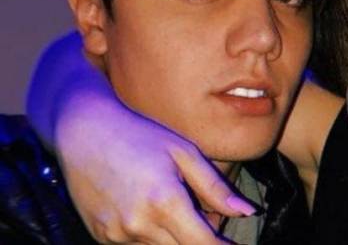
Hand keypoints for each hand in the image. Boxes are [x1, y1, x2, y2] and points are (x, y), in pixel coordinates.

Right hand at [55, 92, 254, 243]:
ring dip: (175, 237)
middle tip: (207, 217)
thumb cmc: (139, 135)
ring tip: (174, 201)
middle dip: (200, 240)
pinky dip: (151, 234)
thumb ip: (215, 188)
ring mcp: (116, 233)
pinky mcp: (101, 236)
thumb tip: (248, 212)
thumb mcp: (183, 152)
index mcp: (164, 201)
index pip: (202, 244)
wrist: (83, 131)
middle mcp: (138, 224)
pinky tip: (149, 206)